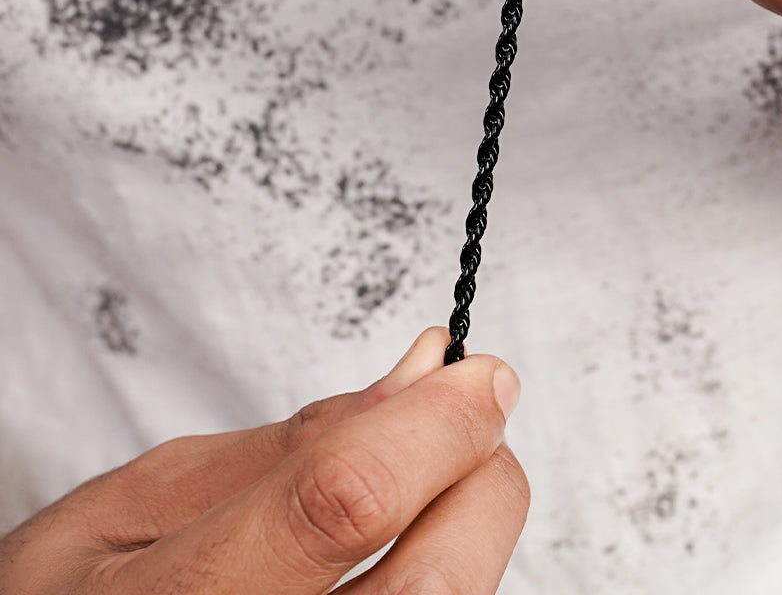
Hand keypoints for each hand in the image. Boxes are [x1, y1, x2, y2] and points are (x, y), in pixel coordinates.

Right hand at [0, 328, 526, 593]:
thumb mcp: (137, 501)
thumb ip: (292, 442)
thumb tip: (423, 373)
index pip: (344, 501)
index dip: (433, 422)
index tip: (478, 372)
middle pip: (434, 584)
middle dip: (479, 478)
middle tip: (469, 419)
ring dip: (467, 525)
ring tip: (426, 478)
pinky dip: (441, 566)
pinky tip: (405, 542)